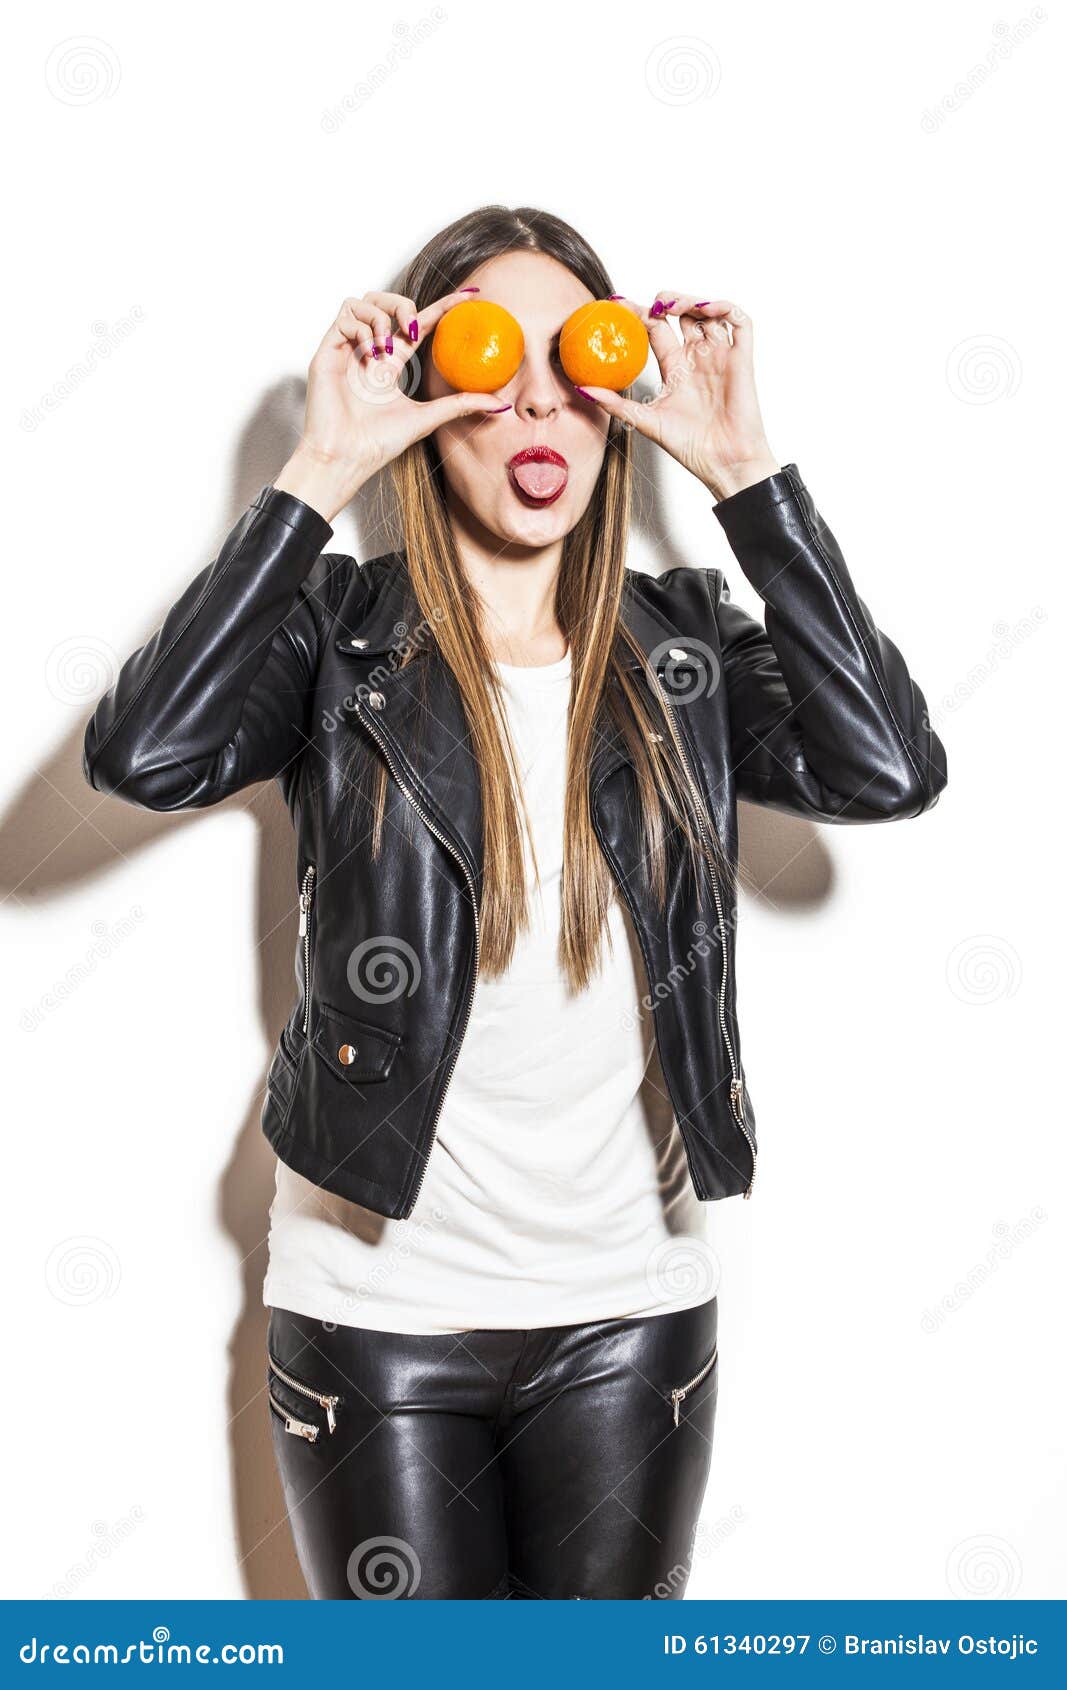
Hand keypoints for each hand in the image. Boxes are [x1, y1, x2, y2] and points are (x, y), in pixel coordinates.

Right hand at [274, 288, 511, 520]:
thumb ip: (460, 405)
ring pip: (365, 301)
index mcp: (390, 364)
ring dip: (383, 318)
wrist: (345, 458)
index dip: (443, 306)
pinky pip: (346, 313)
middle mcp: (369, 351)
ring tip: (386, 350)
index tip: (470, 296)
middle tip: (414, 327)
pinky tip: (369, 353)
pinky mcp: (329, 349)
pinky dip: (362, 327)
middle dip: (404, 304)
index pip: (418, 324)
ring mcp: (348, 349)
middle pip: (387, 302)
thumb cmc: (377, 444)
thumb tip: (501, 403)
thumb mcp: (427, 418)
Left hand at [574, 293, 779, 500]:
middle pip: (682, 314)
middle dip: (666, 301)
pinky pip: (739, 322)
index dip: (638, 313)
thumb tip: (580, 389)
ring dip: (691, 300)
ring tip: (673, 306)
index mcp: (675, 368)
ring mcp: (719, 356)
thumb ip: (614, 403)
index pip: (655, 329)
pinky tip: (705, 310)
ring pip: (708, 312)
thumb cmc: (690, 447)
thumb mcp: (644, 420)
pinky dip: (724, 307)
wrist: (723, 462)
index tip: (617, 304)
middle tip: (651, 305)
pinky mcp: (741, 358)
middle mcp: (696, 358)